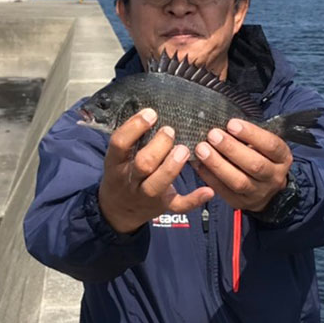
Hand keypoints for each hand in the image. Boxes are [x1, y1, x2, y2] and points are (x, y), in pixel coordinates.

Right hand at [98, 108, 213, 233]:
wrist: (118, 211)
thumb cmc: (122, 173)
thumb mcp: (118, 157)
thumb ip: (132, 139)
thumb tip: (152, 111)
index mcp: (116, 163)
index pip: (120, 143)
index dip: (135, 127)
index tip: (151, 113)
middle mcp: (130, 180)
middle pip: (143, 164)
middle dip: (159, 146)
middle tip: (170, 131)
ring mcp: (146, 196)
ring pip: (157, 185)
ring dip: (172, 166)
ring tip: (184, 149)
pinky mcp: (163, 207)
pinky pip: (178, 206)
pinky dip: (194, 200)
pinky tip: (208, 190)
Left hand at [193, 118, 291, 212]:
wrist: (266, 188)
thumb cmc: (262, 156)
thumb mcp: (264, 143)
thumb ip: (251, 135)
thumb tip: (225, 124)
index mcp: (283, 158)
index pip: (270, 146)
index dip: (251, 134)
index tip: (231, 124)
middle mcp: (274, 177)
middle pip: (254, 165)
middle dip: (231, 149)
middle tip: (213, 135)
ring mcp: (258, 193)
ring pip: (239, 181)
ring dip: (218, 164)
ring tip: (202, 149)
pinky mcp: (241, 202)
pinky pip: (224, 191)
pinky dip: (210, 177)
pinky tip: (199, 164)